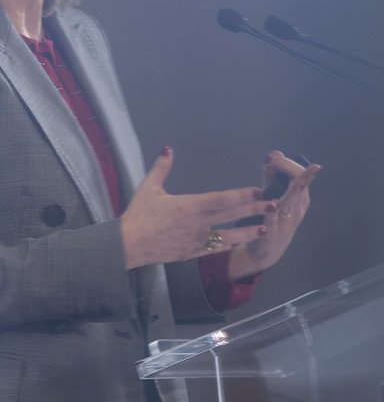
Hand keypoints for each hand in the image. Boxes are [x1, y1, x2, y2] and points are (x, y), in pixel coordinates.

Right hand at [119, 148, 275, 269]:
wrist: (128, 245)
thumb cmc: (138, 215)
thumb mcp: (147, 188)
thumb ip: (161, 168)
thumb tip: (168, 149)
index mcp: (188, 206)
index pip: (221, 199)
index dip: (241, 195)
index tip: (257, 191)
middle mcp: (197, 223)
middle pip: (231, 215)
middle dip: (253, 209)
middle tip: (273, 205)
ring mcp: (197, 240)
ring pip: (229, 235)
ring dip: (248, 231)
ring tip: (264, 226)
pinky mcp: (193, 252)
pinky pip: (217, 248)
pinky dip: (232, 243)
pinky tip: (242, 240)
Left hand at [227, 150, 321, 280]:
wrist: (266, 249)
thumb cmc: (270, 217)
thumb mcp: (271, 194)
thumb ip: (272, 175)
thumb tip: (276, 153)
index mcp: (298, 197)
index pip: (299, 175)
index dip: (287, 163)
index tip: (274, 155)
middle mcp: (297, 208)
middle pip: (298, 185)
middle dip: (288, 170)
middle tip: (273, 159)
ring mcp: (287, 223)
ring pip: (291, 204)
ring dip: (293, 192)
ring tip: (298, 181)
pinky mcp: (272, 237)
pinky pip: (273, 224)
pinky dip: (273, 216)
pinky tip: (273, 206)